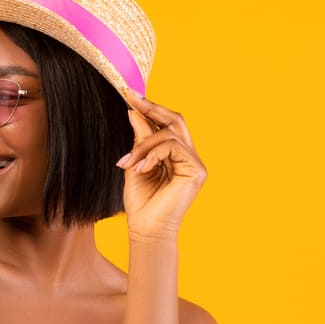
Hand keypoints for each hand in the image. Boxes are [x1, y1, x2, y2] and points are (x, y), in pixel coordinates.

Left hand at [116, 88, 206, 243]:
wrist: (146, 230)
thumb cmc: (140, 203)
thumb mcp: (135, 164)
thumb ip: (139, 141)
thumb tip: (134, 111)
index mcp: (175, 155)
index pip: (167, 124)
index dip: (150, 108)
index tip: (129, 94)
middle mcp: (189, 156)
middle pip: (175, 120)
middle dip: (152, 108)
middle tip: (131, 99)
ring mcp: (195, 163)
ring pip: (169, 135)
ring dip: (143, 146)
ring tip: (127, 164)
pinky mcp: (197, 170)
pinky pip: (173, 147)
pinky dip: (152, 155)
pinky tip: (141, 169)